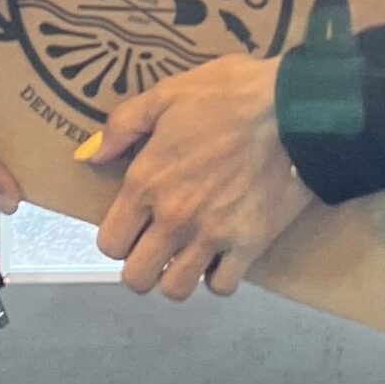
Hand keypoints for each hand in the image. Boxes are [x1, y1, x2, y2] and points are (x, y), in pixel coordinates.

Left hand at [80, 56, 314, 300]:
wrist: (293, 108)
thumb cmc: (228, 94)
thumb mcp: (166, 94)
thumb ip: (122, 126)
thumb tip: (91, 155)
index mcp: (146, 182)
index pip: (109, 243)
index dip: (117, 237)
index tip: (132, 224)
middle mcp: (173, 217)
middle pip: (136, 277)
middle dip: (141, 264)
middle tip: (156, 244)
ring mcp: (212, 235)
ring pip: (175, 289)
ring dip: (176, 276)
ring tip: (186, 254)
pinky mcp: (249, 244)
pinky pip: (222, 286)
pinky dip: (218, 277)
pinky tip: (220, 255)